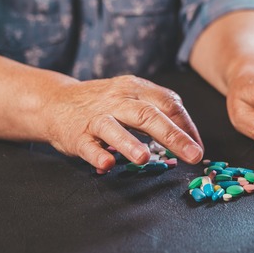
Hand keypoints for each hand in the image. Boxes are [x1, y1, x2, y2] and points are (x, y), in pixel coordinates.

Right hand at [43, 75, 202, 172]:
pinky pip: (87, 145)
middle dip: (173, 135)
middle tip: (193, 155)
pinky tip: (107, 164)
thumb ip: (157, 109)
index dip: (186, 126)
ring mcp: (96, 117)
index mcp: (135, 88)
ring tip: (144, 158)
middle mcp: (117, 99)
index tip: (198, 146)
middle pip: (148, 115)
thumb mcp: (131, 95)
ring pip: (114, 128)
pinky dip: (97, 155)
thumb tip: (188, 133)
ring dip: (129, 142)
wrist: (56, 101)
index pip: (168, 103)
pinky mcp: (77, 134)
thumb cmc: (103, 103)